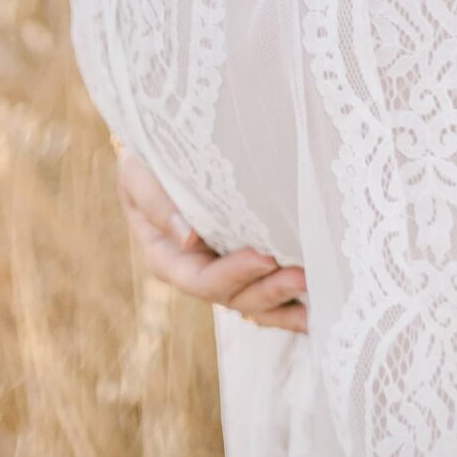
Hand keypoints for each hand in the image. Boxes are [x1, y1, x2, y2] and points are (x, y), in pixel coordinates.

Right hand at [114, 142, 308, 334]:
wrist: (162, 146)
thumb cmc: (147, 159)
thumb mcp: (139, 176)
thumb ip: (158, 204)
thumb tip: (189, 238)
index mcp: (167, 257)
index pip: (202, 279)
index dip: (234, 273)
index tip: (265, 256)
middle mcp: (196, 270)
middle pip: (233, 296)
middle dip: (269, 289)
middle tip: (302, 276)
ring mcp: (222, 268)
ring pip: (253, 299)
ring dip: (285, 301)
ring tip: (317, 292)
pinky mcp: (243, 260)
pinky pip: (265, 289)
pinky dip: (290, 303)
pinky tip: (317, 310)